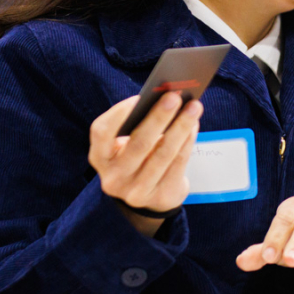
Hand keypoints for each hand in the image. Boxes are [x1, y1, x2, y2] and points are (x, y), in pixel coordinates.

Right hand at [89, 92, 200, 233]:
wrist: (150, 195)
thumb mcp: (128, 142)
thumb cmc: (138, 156)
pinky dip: (187, 141)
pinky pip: (178, 165)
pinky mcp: (159, 197)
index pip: (101, 132)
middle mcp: (113, 177)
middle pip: (139, 143)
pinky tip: (193, 126)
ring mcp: (136, 192)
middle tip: (174, 96)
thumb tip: (165, 97)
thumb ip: (138, 122)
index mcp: (100, 157)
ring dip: (181, 127)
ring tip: (194, 107)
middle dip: (158, 117)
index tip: (139, 97)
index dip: (119, 114)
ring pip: (163, 154)